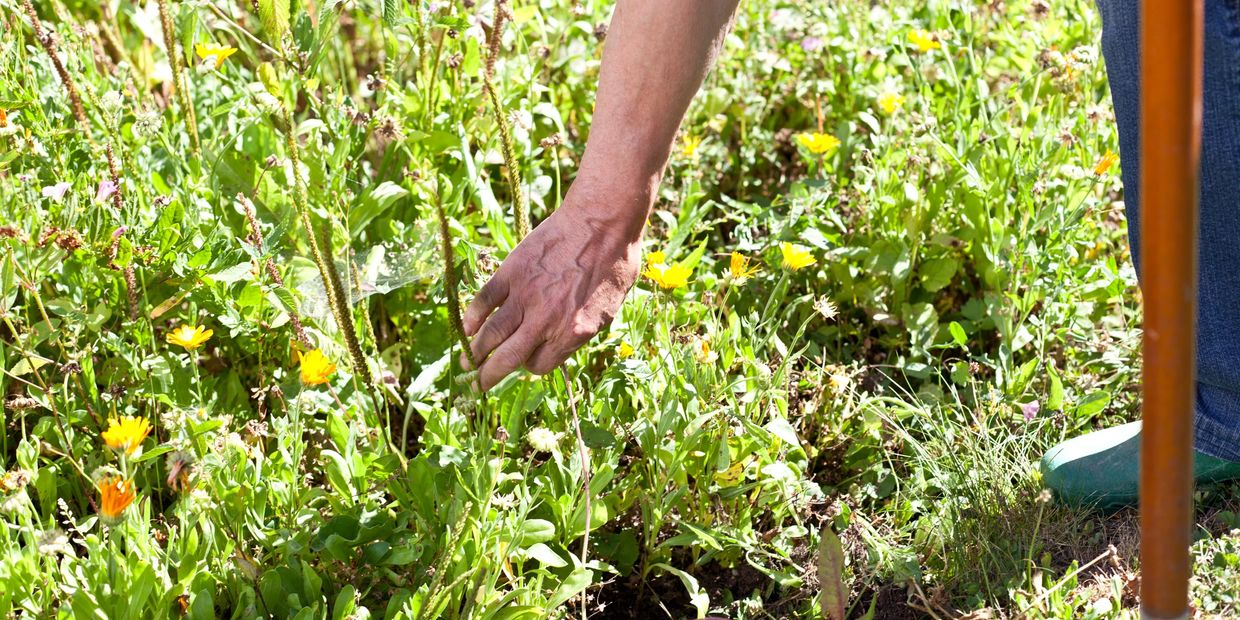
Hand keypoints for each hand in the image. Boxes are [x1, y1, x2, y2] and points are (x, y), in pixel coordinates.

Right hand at [461, 183, 648, 389]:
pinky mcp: (511, 272)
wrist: (602, 223)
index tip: (526, 360)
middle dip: (489, 377)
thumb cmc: (615, 265)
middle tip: (478, 386)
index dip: (530, 366)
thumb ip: (582, 329)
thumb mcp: (609, 309)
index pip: (538, 366)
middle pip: (507, 359)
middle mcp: (544, 321)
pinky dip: (471, 317)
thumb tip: (562, 342)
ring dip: (474, 353)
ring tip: (465, 363)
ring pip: (491, 334)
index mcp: (571, 334)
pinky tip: (466, 328)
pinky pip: (484, 301)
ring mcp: (525, 296)